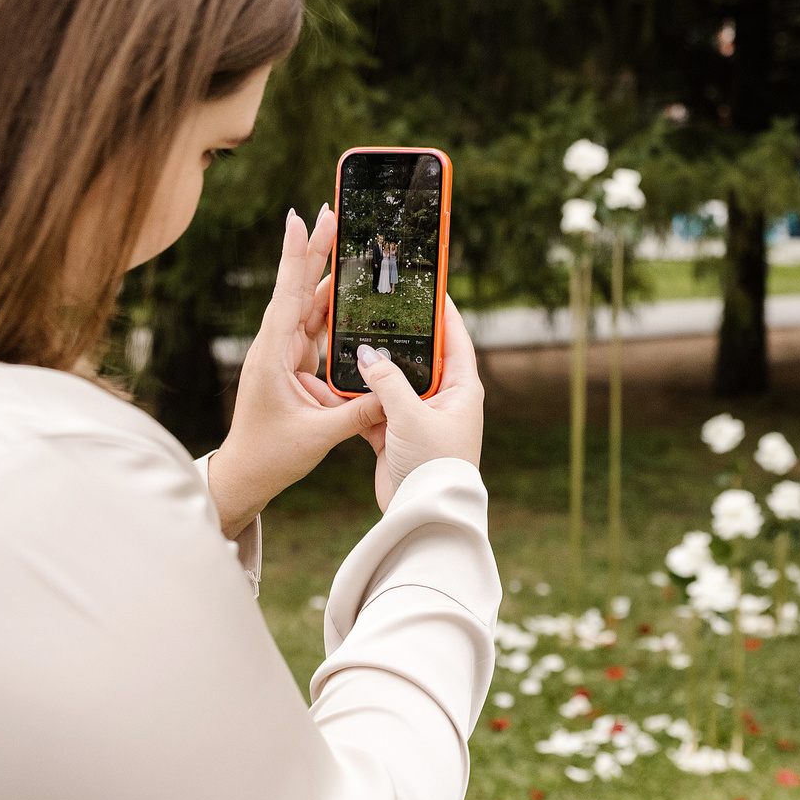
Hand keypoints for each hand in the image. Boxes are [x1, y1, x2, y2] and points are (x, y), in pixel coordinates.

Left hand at [204, 207, 384, 539]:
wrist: (246, 474)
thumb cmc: (271, 455)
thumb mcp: (318, 435)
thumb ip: (357, 412)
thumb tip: (391, 391)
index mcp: (272, 356)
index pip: (287, 296)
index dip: (294, 256)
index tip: (296, 217)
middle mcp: (274, 347)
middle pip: (297, 289)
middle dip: (313, 249)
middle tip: (329, 212)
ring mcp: (282, 354)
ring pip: (307, 304)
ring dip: (324, 273)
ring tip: (343, 239)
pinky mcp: (293, 365)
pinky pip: (314, 327)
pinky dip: (330, 306)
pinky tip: (345, 288)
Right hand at [354, 297, 485, 508]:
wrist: (422, 515)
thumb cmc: (433, 464)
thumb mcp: (411, 416)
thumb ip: (388, 380)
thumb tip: (367, 352)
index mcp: (462, 388)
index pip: (454, 338)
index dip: (442, 310)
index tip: (428, 284)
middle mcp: (443, 399)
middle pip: (419, 356)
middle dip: (398, 336)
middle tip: (379, 307)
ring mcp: (418, 416)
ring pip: (392, 381)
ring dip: (372, 367)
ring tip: (351, 337)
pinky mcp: (395, 434)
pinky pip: (374, 406)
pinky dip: (358, 396)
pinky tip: (337, 379)